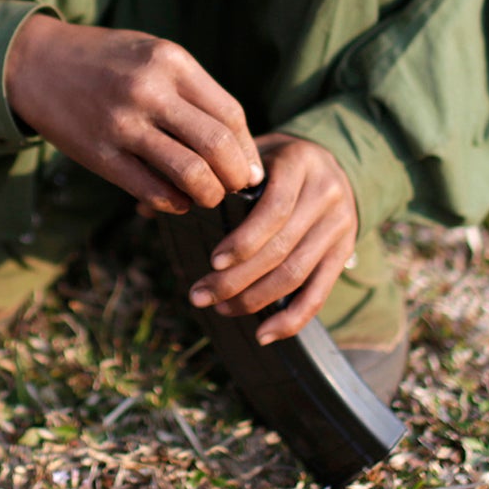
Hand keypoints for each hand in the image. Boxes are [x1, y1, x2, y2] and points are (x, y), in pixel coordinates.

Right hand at [4, 15, 263, 213]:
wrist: (37, 62)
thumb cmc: (108, 60)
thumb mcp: (155, 55)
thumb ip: (194, 91)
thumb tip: (239, 145)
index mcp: (172, 61)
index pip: (230, 114)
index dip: (247, 149)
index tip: (250, 168)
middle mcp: (150, 91)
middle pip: (217, 145)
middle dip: (236, 177)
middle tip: (236, 188)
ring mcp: (122, 124)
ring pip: (189, 173)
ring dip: (209, 195)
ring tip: (208, 197)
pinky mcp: (98, 154)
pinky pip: (150, 190)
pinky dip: (173, 203)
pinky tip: (176, 201)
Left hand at [189, 134, 356, 344]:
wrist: (336, 160)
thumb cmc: (276, 160)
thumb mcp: (249, 154)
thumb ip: (204, 176)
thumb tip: (144, 207)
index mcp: (300, 163)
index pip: (274, 209)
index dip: (243, 240)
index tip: (212, 261)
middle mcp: (327, 194)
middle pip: (281, 248)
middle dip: (237, 278)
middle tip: (199, 296)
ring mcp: (340, 225)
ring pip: (296, 273)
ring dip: (255, 299)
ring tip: (221, 309)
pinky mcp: (344, 252)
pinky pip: (319, 293)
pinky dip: (292, 319)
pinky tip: (263, 334)